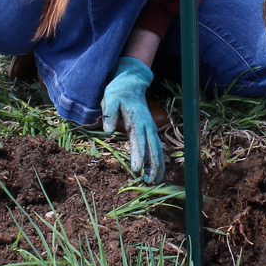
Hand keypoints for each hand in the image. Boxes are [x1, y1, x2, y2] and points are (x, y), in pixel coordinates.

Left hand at [102, 56, 163, 183]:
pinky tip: (156, 172)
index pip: (139, 140)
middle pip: (153, 148)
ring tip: (155, 182)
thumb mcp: (111, 99)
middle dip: (153, 166)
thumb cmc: (119, 92)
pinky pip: (156, 147)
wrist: (131, 83)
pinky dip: (158, 160)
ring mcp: (151, 128)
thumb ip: (110, 114)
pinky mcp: (150, 130)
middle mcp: (148, 126)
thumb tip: (108, 131)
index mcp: (138, 120)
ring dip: (158, 166)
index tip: (137, 169)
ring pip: (157, 149)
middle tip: (149, 181)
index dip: (139, 155)